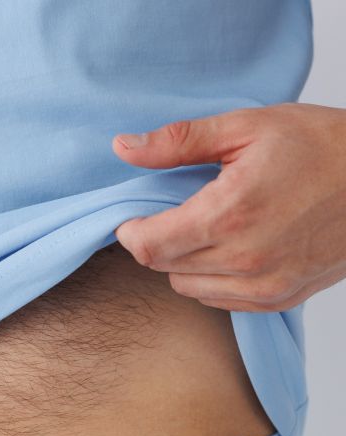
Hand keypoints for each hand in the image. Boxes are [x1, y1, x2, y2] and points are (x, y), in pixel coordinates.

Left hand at [111, 102, 345, 311]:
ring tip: (208, 228)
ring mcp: (263, 285)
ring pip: (187, 287)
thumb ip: (179, 142)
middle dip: (158, 241)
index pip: (149, 245)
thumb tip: (123, 149)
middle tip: (177, 212)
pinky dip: (212, 279)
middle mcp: (244, 259)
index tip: (135, 217)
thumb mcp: (247, 127)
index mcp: (230, 215)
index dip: (131, 232)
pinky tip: (230, 249)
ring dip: (183, 262)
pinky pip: (219, 301)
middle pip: (163, 267)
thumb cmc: (321, 146)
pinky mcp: (278, 298)